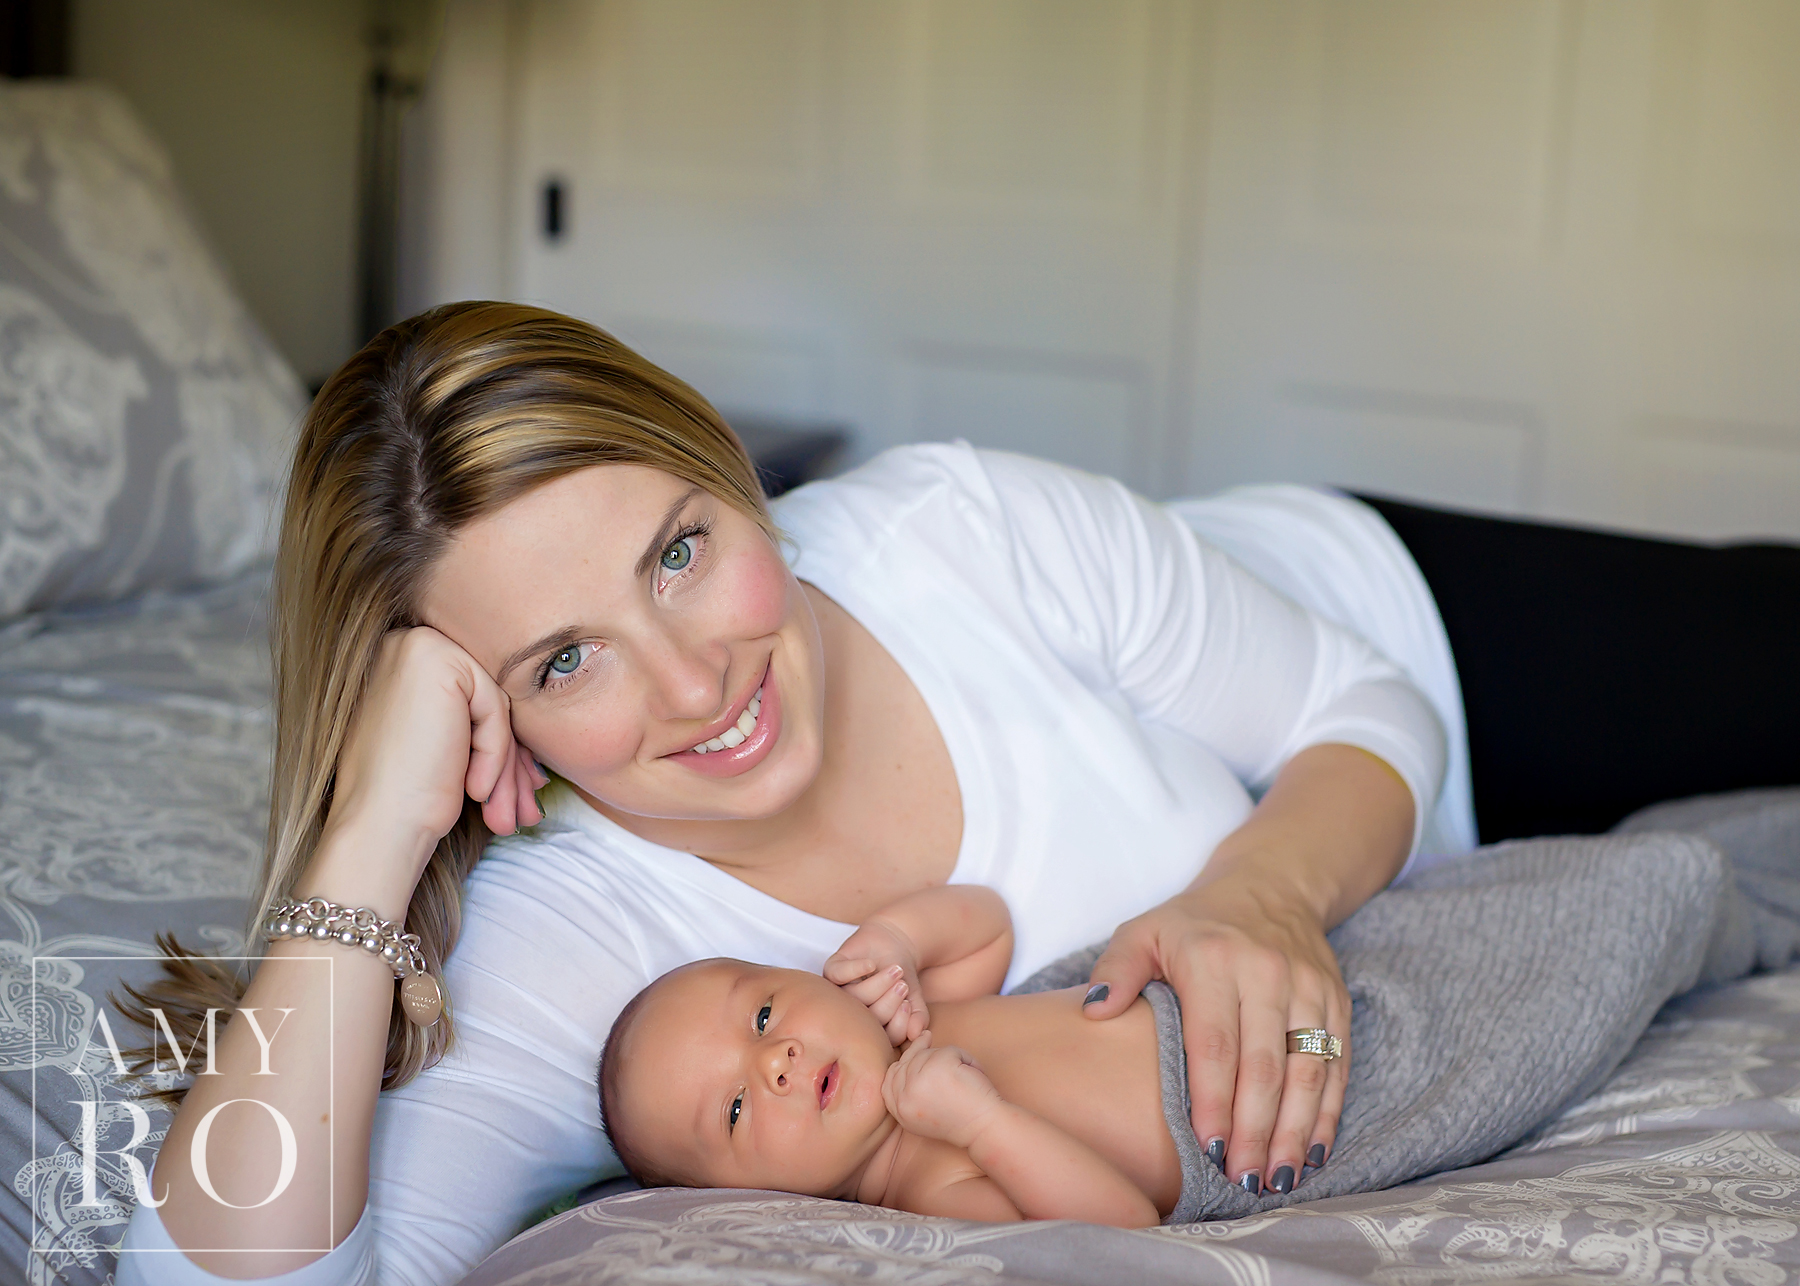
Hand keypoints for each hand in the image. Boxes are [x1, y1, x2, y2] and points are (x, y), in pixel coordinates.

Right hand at [325, 627, 549, 885]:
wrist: (380, 828)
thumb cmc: (409, 800)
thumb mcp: (448, 750)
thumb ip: (479, 726)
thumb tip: (534, 750)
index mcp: (401, 662)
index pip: (473, 701)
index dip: (499, 750)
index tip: (515, 794)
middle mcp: (404, 643)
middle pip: (486, 701)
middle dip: (510, 762)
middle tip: (523, 811)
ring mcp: (418, 646)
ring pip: (496, 707)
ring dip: (507, 768)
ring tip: (506, 817)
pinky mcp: (437, 660)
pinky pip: (495, 709)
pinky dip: (494, 754)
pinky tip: (475, 790)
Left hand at [824, 918, 927, 1043]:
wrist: (894, 943)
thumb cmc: (902, 976)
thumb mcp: (915, 997)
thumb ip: (918, 1017)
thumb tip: (917, 1034)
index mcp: (870, 1026)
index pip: (882, 1038)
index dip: (897, 1025)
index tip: (908, 1005)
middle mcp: (852, 1013)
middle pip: (868, 1019)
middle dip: (889, 1002)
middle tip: (903, 985)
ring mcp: (840, 992)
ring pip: (855, 997)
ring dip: (879, 983)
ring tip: (896, 970)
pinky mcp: (832, 970)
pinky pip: (838, 974)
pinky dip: (857, 969)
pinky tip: (872, 965)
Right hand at [881, 1032, 1002, 1148]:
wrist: (985, 1128)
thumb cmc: (962, 1121)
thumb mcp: (924, 1114)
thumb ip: (910, 1093)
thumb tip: (909, 1055)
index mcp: (901, 1111)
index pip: (888, 1081)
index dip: (899, 1065)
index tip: (911, 1054)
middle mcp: (905, 1097)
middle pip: (906, 1062)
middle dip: (918, 1051)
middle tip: (926, 1037)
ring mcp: (919, 1080)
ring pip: (927, 1053)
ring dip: (947, 1059)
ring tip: (964, 1076)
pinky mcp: (939, 1066)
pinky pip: (948, 1049)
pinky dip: (964, 1057)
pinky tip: (973, 1072)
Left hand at [1082, 875, 1349, 1194]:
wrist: (1273, 885)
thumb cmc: (1195, 922)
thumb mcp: (1143, 929)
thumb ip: (1116, 969)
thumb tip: (1094, 1010)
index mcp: (1214, 960)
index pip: (1215, 1042)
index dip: (1213, 1099)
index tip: (1208, 1148)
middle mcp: (1267, 974)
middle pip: (1264, 1065)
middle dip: (1254, 1129)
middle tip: (1241, 1180)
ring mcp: (1309, 988)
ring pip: (1307, 1070)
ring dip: (1294, 1130)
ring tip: (1277, 1178)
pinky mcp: (1337, 1002)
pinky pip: (1336, 1064)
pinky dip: (1326, 1112)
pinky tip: (1312, 1151)